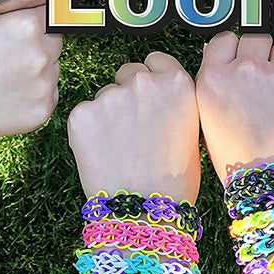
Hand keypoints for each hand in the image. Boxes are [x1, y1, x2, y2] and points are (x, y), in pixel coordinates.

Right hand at [0, 6, 61, 141]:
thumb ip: (18, 22)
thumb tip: (44, 19)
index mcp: (26, 24)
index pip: (50, 15)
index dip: (35, 23)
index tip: (24, 31)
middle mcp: (40, 53)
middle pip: (55, 43)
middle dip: (40, 47)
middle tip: (9, 58)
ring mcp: (44, 85)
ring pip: (53, 70)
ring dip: (38, 73)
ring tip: (3, 80)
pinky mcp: (43, 111)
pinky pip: (49, 96)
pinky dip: (34, 96)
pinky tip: (6, 98)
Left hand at [68, 52, 200, 201]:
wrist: (144, 212)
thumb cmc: (174, 179)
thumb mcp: (191, 130)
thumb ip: (174, 102)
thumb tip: (158, 95)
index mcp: (177, 83)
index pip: (156, 60)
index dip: (152, 78)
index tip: (150, 97)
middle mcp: (144, 82)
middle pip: (128, 72)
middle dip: (128, 92)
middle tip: (132, 127)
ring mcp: (111, 95)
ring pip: (105, 94)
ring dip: (108, 113)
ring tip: (118, 148)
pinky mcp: (83, 112)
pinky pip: (84, 113)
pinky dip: (88, 130)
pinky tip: (101, 154)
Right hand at [196, 34, 273, 273]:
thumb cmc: (239, 163)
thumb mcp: (209, 122)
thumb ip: (215, 86)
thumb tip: (226, 61)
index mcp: (212, 78)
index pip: (225, 39)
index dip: (235, 50)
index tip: (241, 62)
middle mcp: (245, 69)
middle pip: (256, 38)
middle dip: (261, 54)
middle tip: (266, 81)